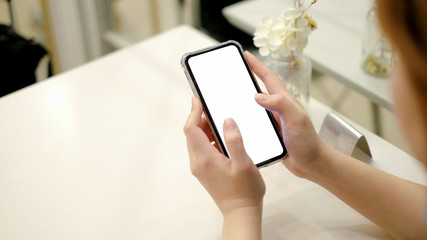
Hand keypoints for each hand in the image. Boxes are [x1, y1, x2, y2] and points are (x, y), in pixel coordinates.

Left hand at [183, 97, 265, 215]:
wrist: (241, 211)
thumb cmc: (245, 191)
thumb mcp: (244, 163)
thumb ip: (234, 140)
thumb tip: (227, 120)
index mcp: (205, 158)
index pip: (191, 129)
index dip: (193, 112)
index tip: (198, 100)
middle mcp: (198, 162)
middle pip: (191, 133)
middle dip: (199, 118)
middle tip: (213, 108)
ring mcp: (199, 167)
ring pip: (195, 141)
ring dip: (204, 129)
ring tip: (220, 122)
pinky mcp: (204, 170)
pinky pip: (201, 149)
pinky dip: (207, 139)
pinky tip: (222, 138)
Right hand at [245, 51, 328, 178]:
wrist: (311, 164)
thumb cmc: (307, 142)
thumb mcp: (296, 119)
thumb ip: (281, 104)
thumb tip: (258, 95)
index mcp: (284, 101)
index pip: (268, 78)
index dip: (257, 65)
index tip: (246, 55)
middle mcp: (277, 108)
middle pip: (259, 89)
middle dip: (246, 78)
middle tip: (233, 73)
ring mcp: (273, 121)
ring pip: (254, 106)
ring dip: (242, 100)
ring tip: (228, 96)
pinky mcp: (270, 133)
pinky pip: (254, 122)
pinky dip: (244, 119)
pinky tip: (234, 123)